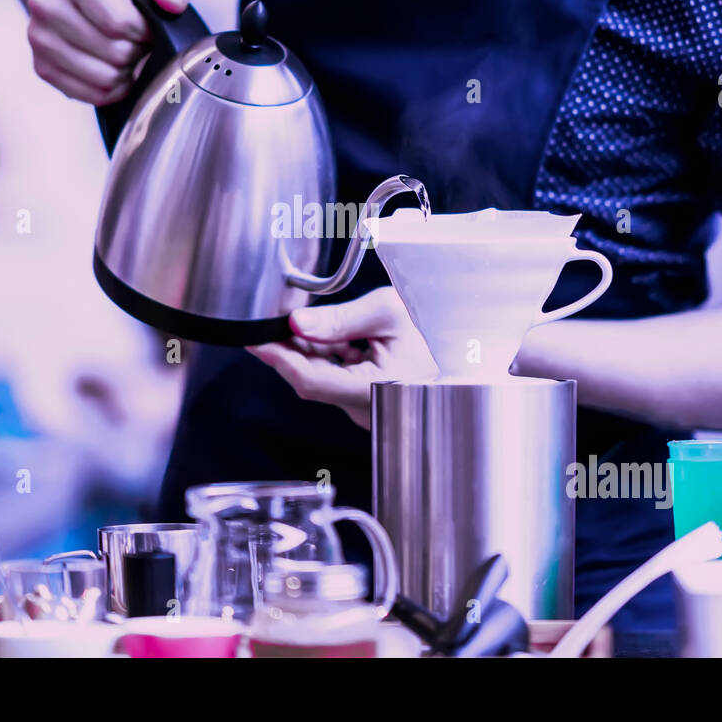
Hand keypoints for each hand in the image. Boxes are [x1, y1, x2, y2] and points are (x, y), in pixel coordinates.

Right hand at [25, 0, 191, 103]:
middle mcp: (44, 0)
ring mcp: (38, 36)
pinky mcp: (41, 66)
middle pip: (113, 52)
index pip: (119, 21)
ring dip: (128, 72)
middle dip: (138, 51)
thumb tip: (172, 3)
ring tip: (129, 52)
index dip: (145, 30)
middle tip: (140, 40)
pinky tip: (117, 69)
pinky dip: (113, 89)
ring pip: (103, 78)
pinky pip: (90, 94)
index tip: (148, 24)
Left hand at [247, 287, 435, 428]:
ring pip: (322, 380)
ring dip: (307, 352)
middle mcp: (369, 408)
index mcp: (378, 389)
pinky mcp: (366, 402)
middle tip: (271, 322)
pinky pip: (335, 381)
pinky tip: (325, 336)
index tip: (256, 341)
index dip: (279, 360)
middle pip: (312, 380)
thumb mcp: (388, 313)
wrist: (465, 347)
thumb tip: (297, 323)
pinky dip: (325, 358)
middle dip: (289, 350)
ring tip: (301, 322)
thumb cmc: (438, 330)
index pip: (312, 380)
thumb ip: (339, 319)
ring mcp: (367, 408)